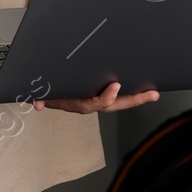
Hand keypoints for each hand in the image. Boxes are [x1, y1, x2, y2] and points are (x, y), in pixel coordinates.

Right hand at [33, 81, 159, 114]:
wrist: (50, 93)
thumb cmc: (50, 91)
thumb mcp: (44, 93)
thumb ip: (40, 97)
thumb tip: (37, 104)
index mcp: (79, 103)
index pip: (94, 103)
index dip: (105, 97)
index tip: (115, 86)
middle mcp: (91, 103)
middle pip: (115, 105)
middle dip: (134, 101)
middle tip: (152, 94)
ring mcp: (98, 100)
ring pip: (120, 101)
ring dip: (137, 98)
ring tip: (153, 92)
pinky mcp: (103, 93)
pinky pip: (119, 96)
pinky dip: (132, 94)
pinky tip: (146, 88)